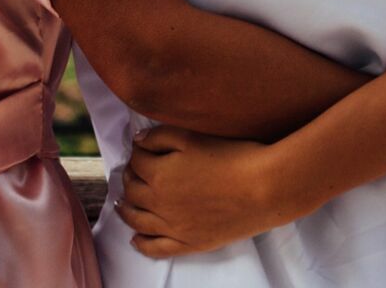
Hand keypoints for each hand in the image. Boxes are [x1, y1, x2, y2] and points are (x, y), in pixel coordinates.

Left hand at [116, 127, 314, 258]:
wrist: (263, 189)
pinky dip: (141, 244)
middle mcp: (159, 203)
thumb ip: (161, 135)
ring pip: (137, 220)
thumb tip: (137, 140)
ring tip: (122, 202)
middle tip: (132, 172)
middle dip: (128, 178)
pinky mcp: (189, 243)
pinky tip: (136, 238)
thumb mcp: (193, 137)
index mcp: (158, 174)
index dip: (136, 152)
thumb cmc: (232, 157)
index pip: (136, 161)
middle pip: (132, 191)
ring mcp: (173, 227)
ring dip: (126, 209)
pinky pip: (156, 248)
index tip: (140, 149)